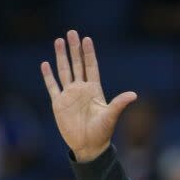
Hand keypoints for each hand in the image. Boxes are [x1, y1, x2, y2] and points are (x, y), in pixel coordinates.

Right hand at [40, 30, 136, 161]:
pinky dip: (48, 76)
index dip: (88, 53)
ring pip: (64, 71)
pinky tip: (45, 64)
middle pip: (77, 64)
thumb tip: (134, 95)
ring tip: (59, 41)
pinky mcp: (59, 103)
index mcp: (94, 90)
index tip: (87, 39)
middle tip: (72, 32)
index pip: (91, 67)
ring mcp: (69, 95)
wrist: (89, 146)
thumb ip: (119, 103)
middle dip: (74, 49)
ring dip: (61, 56)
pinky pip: (52, 86)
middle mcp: (81, 89)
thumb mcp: (111, 116)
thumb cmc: (102, 132)